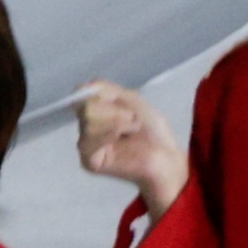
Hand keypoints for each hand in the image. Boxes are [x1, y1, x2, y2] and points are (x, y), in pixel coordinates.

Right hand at [76, 81, 187, 215]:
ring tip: (132, 130)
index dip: (103, 94)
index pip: (83, 92)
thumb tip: (81, 87)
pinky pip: (89, 139)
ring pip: (88, 120)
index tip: (121, 101)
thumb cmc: (151, 129)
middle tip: (133, 120)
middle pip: (86, 106)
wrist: (165, 154)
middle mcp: (85, 126)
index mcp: (94, 110)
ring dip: (117, 121)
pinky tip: (122, 138)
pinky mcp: (88, 161)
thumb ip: (105, 89)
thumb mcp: (130, 99)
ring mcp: (86, 143)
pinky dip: (108, 133)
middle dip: (114, 110)